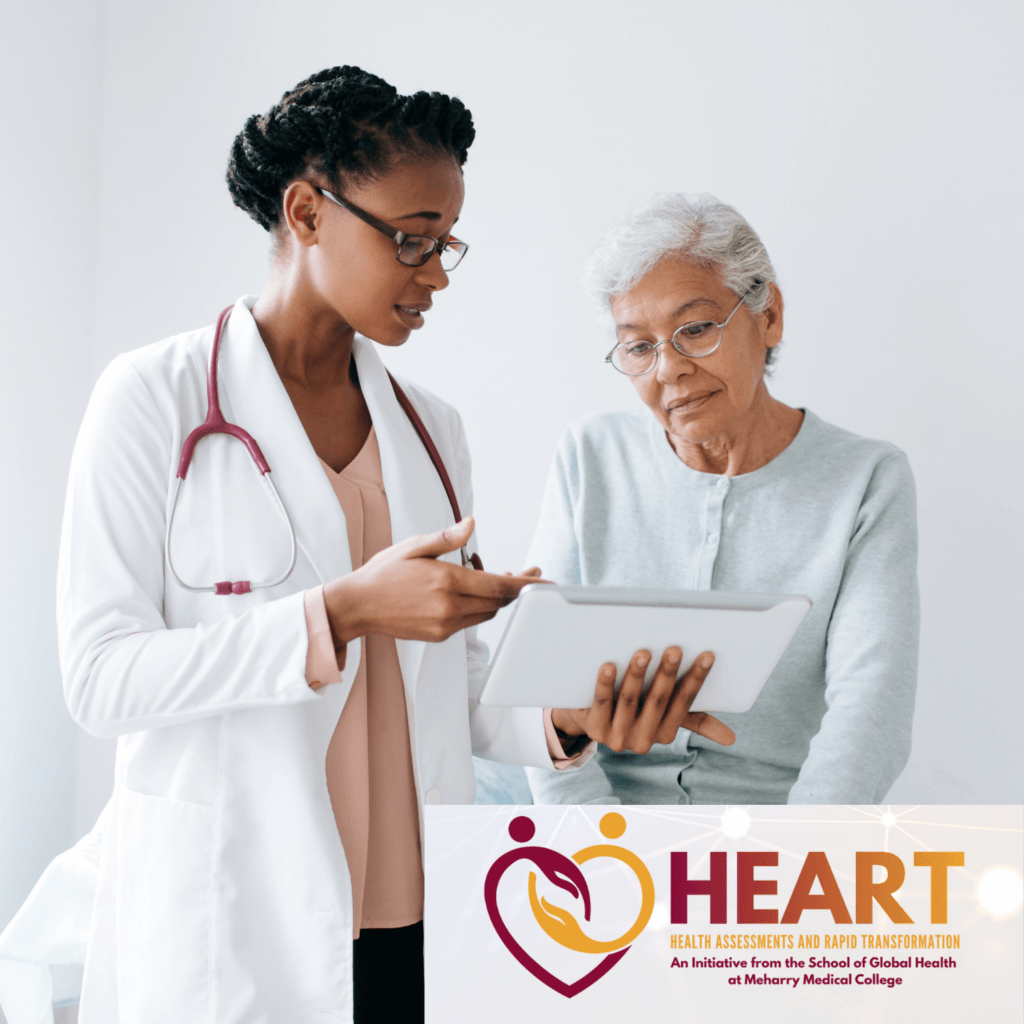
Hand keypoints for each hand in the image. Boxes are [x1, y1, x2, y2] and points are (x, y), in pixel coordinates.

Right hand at [323, 518, 538, 644]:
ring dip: (496, 597)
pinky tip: (468, 590)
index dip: (526, 585)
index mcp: (446, 582)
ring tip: (488, 575)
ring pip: (487, 613)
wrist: (358, 606)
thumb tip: (471, 524)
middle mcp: (449, 607)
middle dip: (515, 588)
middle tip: (525, 572)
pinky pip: (470, 621)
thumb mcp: (414, 546)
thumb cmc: (384, 572)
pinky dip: (478, 606)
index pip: (499, 586)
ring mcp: (445, 625)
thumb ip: (447, 538)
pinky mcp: (440, 635)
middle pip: (498, 602)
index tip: (545, 581)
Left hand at [550, 647, 735, 753]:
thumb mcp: (665, 716)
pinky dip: (606, 683)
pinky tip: (608, 665)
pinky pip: (601, 702)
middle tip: (674, 648)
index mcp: (665, 734)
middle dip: (668, 674)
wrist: (589, 720)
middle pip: (658, 701)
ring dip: (637, 676)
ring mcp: (617, 736)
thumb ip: (695, 722)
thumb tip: (731, 740)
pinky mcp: (594, 728)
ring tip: (643, 652)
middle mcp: (643, 740)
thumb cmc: (637, 710)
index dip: (696, 679)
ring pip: (629, 701)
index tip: (706, 655)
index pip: (684, 704)